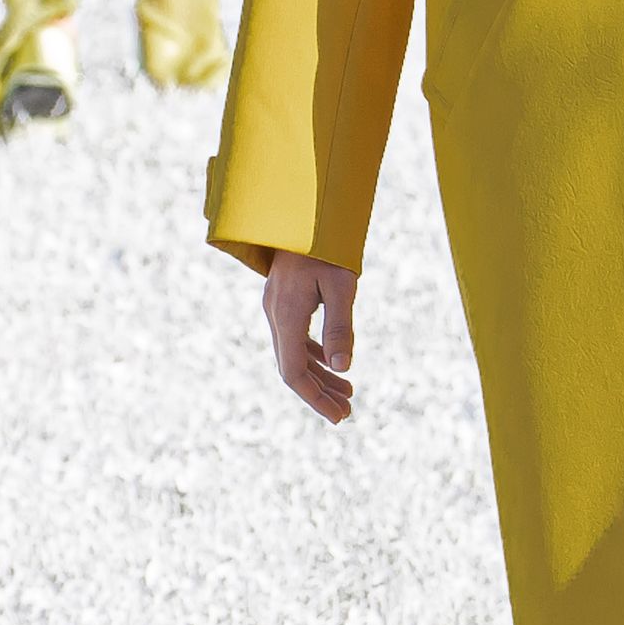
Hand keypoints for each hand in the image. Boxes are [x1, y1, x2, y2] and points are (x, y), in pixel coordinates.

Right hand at [263, 251, 357, 421]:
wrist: (302, 208)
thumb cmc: (326, 244)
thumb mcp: (342, 284)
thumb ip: (340, 326)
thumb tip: (344, 369)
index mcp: (286, 315)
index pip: (294, 372)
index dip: (315, 398)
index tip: (339, 416)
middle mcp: (275, 314)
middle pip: (293, 368)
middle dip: (320, 393)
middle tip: (347, 413)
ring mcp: (276, 307)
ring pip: (295, 354)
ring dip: (320, 376)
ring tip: (348, 393)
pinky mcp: (284, 299)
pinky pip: (296, 337)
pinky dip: (315, 354)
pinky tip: (334, 364)